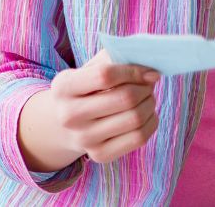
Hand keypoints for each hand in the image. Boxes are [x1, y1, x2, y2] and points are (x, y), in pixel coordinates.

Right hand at [18, 50, 160, 170]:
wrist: (64, 124)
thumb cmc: (86, 88)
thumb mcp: (92, 67)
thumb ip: (117, 59)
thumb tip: (151, 72)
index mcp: (63, 87)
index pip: (106, 75)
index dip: (134, 71)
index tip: (149, 71)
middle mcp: (68, 116)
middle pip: (125, 98)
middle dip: (145, 88)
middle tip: (149, 84)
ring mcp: (83, 139)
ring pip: (135, 118)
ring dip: (150, 103)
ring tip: (147, 97)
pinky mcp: (99, 155)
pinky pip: (138, 138)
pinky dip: (151, 122)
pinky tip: (146, 114)